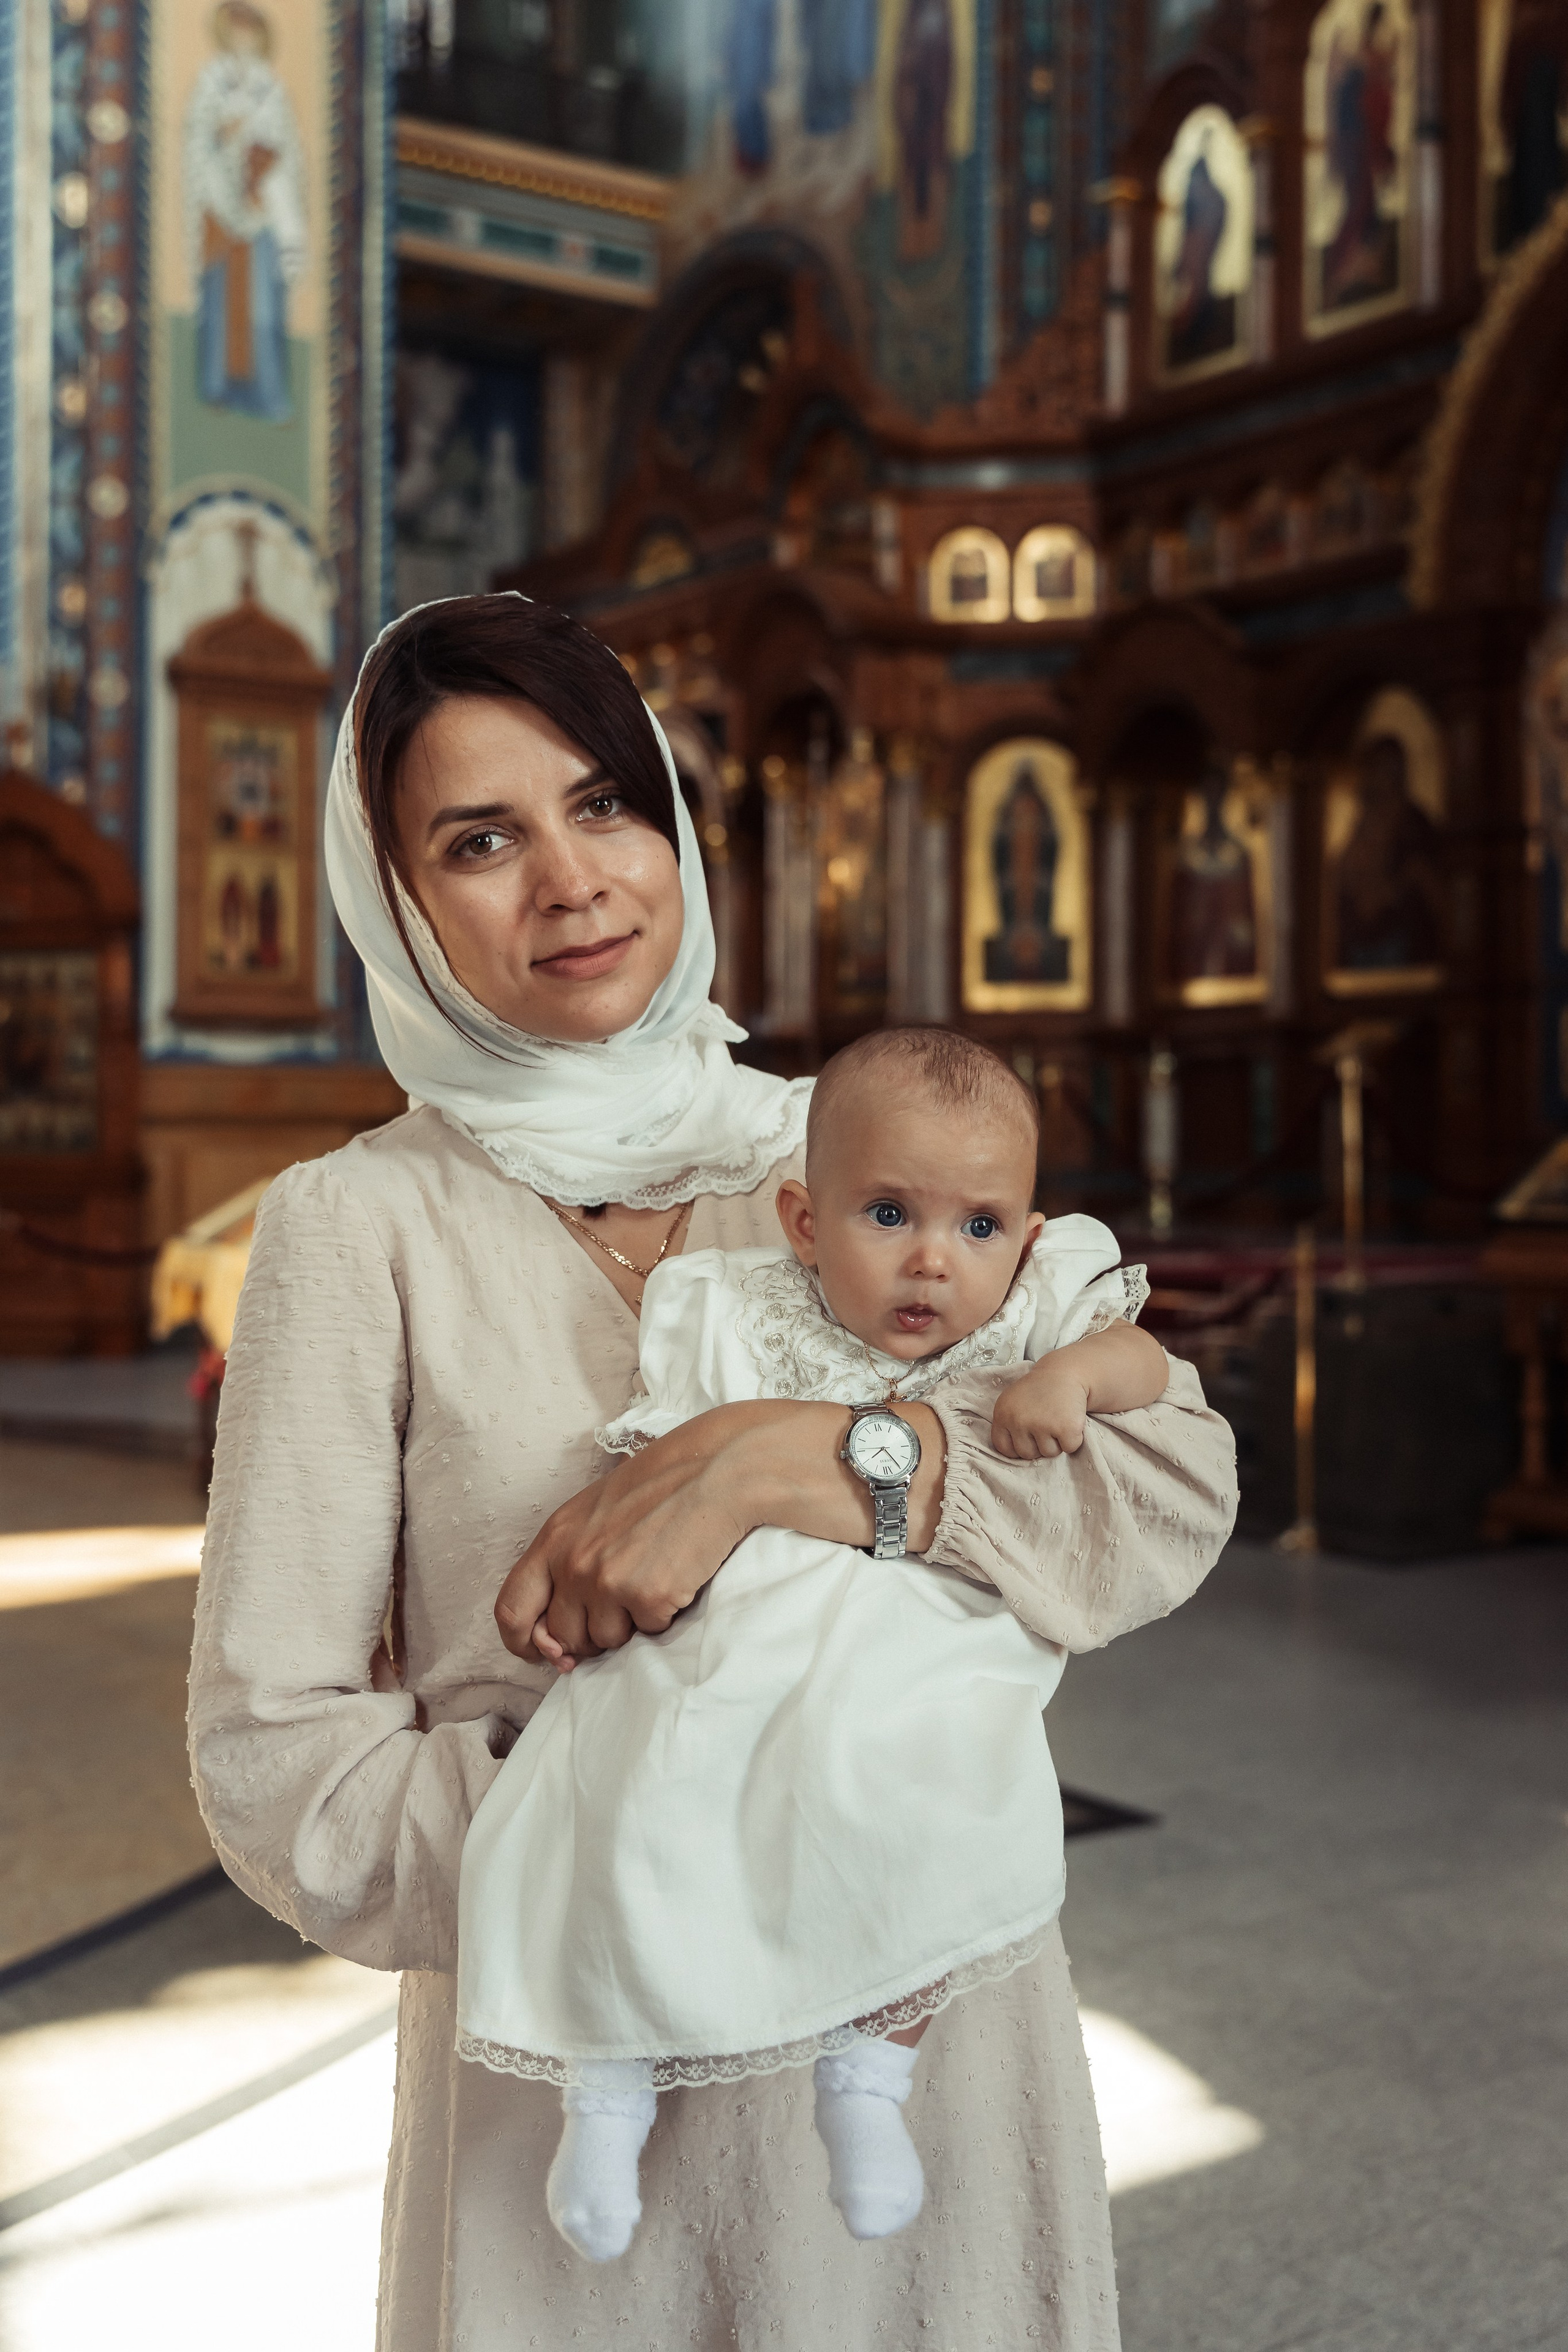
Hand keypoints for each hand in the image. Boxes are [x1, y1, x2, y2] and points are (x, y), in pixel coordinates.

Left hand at [494, 1398, 946, 1667]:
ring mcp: (607, 1581)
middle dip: (591, 1636)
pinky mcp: (647, 1596)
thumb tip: (561, 1626)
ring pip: (607, 1642)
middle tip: (628, 1606)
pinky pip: (651, 1633)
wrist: (728, 1467)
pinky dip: (668, 1614)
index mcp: (556, 1535)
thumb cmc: (672, 1482)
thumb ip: (575, 1556)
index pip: (510, 1610)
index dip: (527, 1642)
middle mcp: (572, 1560)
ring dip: (633, 1624)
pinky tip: (683, 1575)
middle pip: (561, 1636)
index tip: (552, 1652)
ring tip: (661, 1575)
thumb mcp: (603, 1509)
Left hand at [990, 1360, 1089, 1459]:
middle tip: (1046, 1423)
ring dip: (1056, 1441)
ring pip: (1049, 1453)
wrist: (1064, 1373)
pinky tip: (1069, 1419)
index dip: (1018, 1447)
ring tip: (1057, 1418)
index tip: (1028, 1437)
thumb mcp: (1012, 1403)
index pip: (1004, 1448)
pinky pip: (1069, 1448)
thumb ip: (1008, 1425)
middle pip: (1027, 1454)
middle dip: (1039, 1444)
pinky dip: (1073, 1438)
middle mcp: (1018, 1420)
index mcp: (1002, 1415)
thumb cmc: (1038, 1391)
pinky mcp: (1065, 1428)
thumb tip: (1014, 1454)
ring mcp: (1042, 1425)